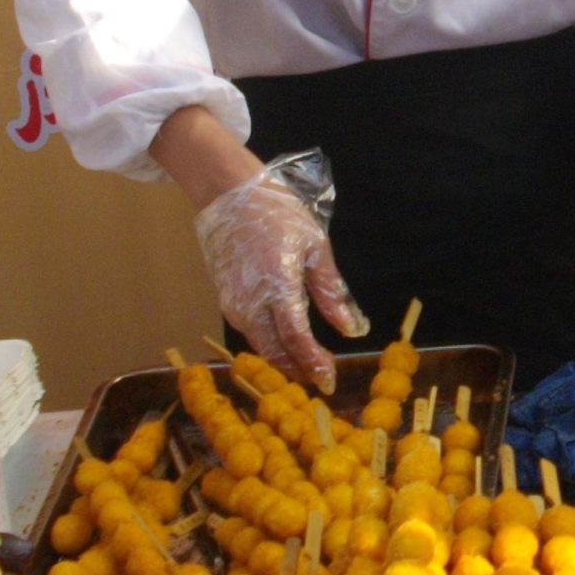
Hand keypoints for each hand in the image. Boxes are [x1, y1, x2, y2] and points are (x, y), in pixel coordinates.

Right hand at [189, 151, 367, 391]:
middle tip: (321, 378)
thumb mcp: (316, 246)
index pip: (297, 338)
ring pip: (259, 345)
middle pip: (275, 351)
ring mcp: (233, 302)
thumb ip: (332, 291)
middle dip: (298, 370)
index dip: (314, 363)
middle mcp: (251, 300)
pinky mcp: (224, 299)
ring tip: (307, 364)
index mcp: (278, 284)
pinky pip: (248, 331)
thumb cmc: (278, 214)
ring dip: (283, 359)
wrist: (229, 194)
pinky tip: (284, 342)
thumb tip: (351, 328)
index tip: (330, 380)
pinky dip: (268, 343)